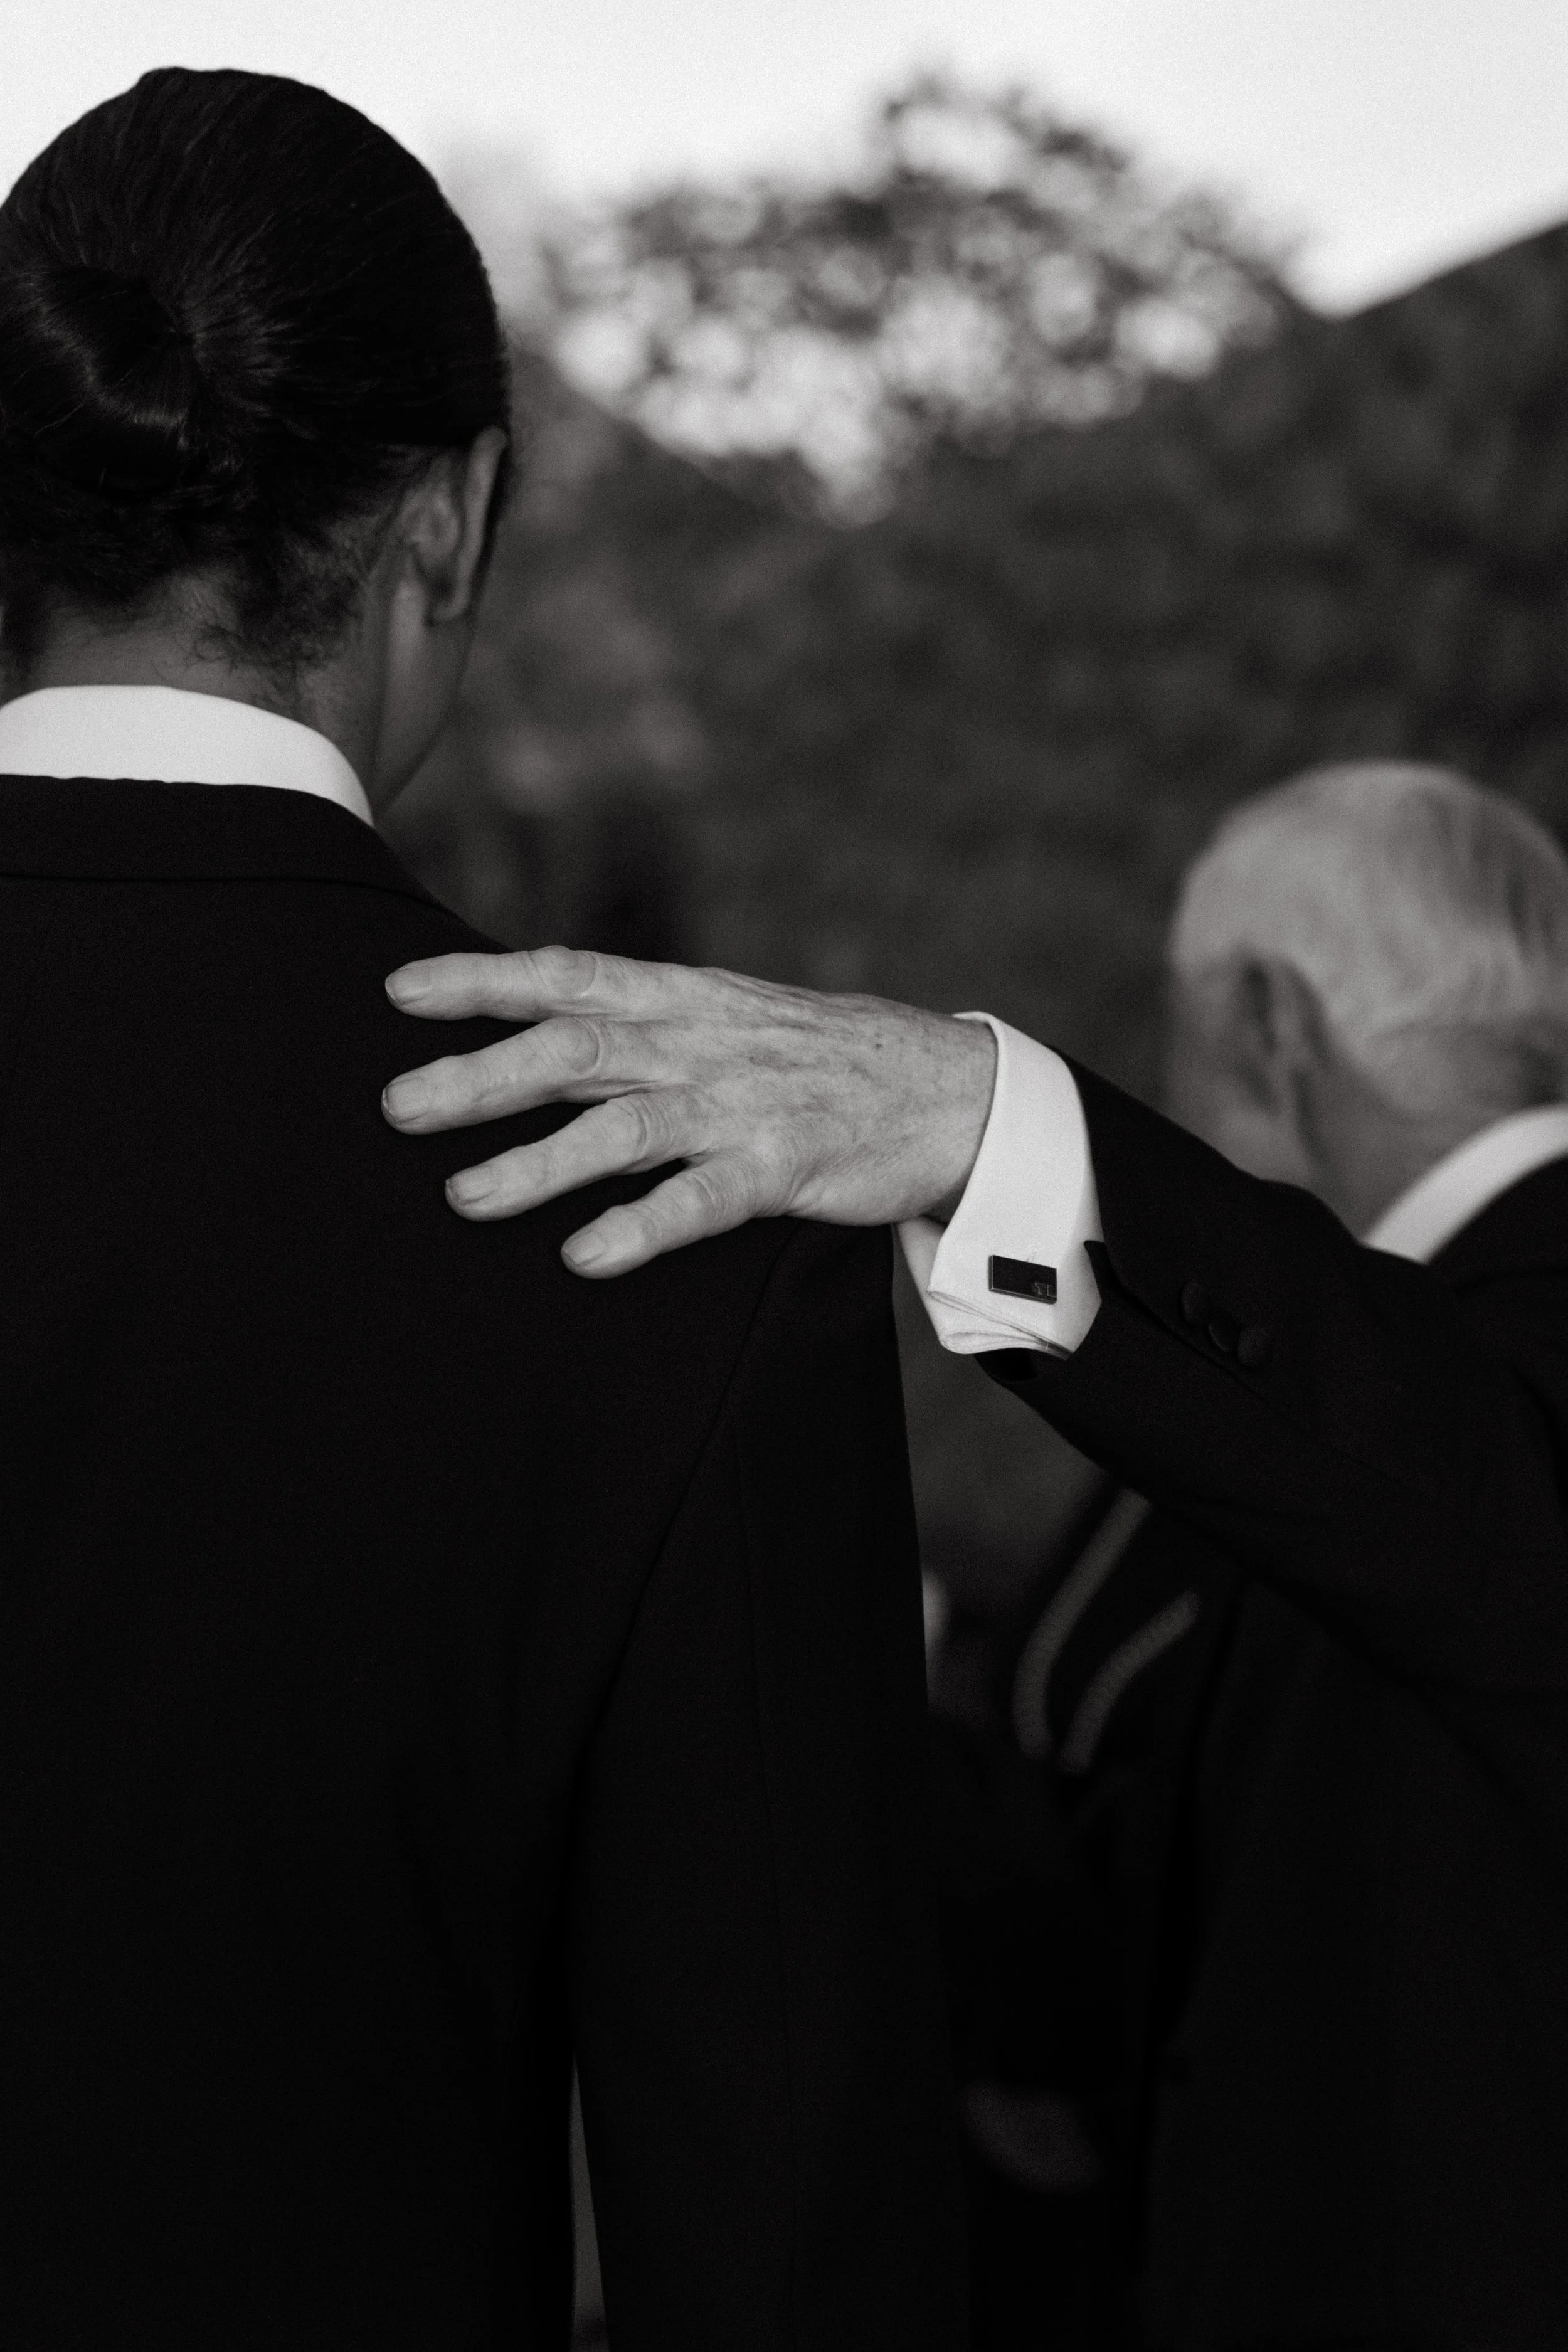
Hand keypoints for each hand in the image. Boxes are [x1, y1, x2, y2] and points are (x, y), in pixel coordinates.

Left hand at [381, 947, 996, 1275]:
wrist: (952, 1085)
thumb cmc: (820, 1057)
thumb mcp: (728, 1016)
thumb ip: (640, 1029)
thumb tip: (532, 1040)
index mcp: (685, 999)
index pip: (567, 976)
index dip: (481, 980)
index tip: (398, 991)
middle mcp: (702, 1044)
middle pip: (575, 1050)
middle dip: (480, 1077)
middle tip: (396, 1108)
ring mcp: (744, 1106)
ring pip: (624, 1127)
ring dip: (539, 1163)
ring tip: (464, 1198)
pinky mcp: (787, 1168)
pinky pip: (703, 1200)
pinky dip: (643, 1226)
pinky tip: (587, 1256)